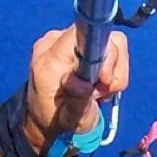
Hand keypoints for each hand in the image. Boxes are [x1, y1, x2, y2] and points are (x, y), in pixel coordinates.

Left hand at [19, 23, 128, 156]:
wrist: (43, 118)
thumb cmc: (57, 121)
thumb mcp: (70, 120)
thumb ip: (77, 101)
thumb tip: (81, 83)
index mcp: (49, 62)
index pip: (83, 35)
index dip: (105, 57)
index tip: (104, 81)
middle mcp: (53, 44)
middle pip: (104, 39)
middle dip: (111, 69)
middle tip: (100, 91)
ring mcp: (63, 40)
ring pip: (111, 42)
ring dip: (112, 69)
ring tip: (98, 89)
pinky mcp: (73, 41)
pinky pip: (106, 44)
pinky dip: (109, 66)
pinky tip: (97, 81)